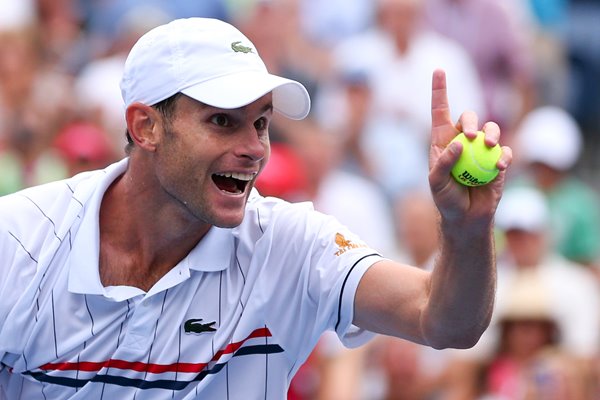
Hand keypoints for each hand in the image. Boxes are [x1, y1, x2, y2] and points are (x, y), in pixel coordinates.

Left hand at [428, 69, 511, 224]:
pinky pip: (505, 150)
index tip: (439, 69)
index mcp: (442, 141)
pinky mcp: (497, 161)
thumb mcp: (436, 183)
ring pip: (490, 129)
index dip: (440, 90)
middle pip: (469, 117)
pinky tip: (501, 164)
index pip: (440, 111)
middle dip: (471, 120)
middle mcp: (462, 141)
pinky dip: (504, 154)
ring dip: (492, 134)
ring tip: (489, 147)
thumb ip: (443, 164)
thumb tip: (459, 142)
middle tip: (470, 136)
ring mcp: (481, 150)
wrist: (466, 217)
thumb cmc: (445, 199)